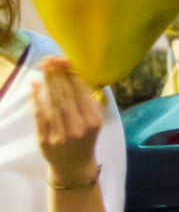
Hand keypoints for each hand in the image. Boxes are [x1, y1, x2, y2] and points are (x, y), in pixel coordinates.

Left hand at [30, 57, 101, 189]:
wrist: (73, 167)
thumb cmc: (86, 138)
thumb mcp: (96, 119)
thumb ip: (90, 98)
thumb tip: (77, 72)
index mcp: (92, 120)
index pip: (80, 92)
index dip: (71, 74)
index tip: (64, 61)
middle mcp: (77, 128)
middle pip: (65, 95)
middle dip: (57, 75)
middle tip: (50, 60)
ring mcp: (59, 136)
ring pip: (52, 103)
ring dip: (47, 83)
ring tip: (44, 67)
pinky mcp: (44, 141)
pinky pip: (39, 116)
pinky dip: (36, 99)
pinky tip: (34, 86)